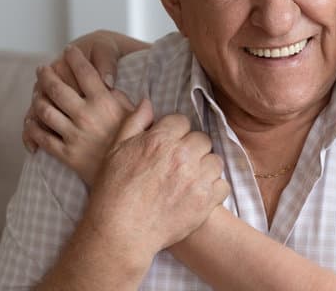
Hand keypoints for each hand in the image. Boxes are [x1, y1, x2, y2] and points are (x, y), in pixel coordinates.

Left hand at [25, 45, 133, 185]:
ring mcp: (73, 134)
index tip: (70, 50)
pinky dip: (33, 126)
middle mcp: (85, 115)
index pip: (85, 72)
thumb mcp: (137, 117)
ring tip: (37, 91)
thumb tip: (116, 86)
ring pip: (44, 110)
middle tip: (43, 68)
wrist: (127, 179)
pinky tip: (32, 120)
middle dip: (47, 75)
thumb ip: (124, 101)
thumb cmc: (135, 145)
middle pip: (57, 88)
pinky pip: (41, 136)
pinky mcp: (65, 153)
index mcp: (104, 103)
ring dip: (38, 98)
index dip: (75, 57)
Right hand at [84, 99, 230, 264]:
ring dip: (204, 168)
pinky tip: (196, 195)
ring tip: (188, 180)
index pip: (182, 121)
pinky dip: (213, 190)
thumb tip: (148, 103)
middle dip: (191, 149)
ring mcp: (196, 178)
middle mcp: (182, 155)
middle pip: (202, 139)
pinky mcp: (206, 201)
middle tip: (177, 164)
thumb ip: (134, 123)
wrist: (121, 233)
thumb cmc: (113, 192)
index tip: (167, 145)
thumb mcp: (115, 151)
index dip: (174, 132)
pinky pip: (222, 186)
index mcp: (160, 140)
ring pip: (215, 160)